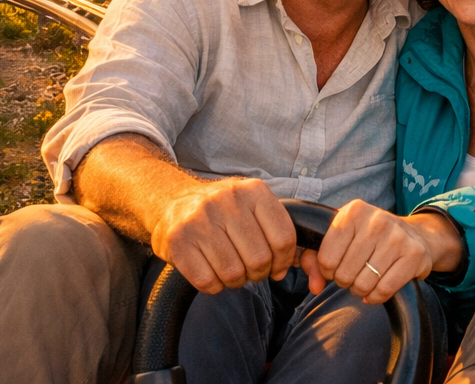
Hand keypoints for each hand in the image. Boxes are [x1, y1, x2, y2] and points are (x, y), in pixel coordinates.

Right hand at [148, 178, 296, 294]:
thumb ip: (280, 233)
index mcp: (252, 190)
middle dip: (257, 273)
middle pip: (259, 259)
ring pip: (233, 273)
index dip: (283, 261)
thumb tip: (303, 266)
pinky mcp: (177, 241)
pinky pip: (207, 281)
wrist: (171, 202)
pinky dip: (213, 285)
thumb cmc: (221, 211)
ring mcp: (200, 220)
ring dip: (234, 281)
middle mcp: (226, 200)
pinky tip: (210, 271)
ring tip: (228, 269)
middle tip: (248, 269)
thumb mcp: (252, 208)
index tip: (275, 266)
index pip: (284, 237)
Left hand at [311, 201, 457, 303]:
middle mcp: (376, 220)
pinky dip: (376, 297)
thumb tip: (314, 286)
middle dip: (345, 281)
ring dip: (360, 290)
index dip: (328, 270)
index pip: (326, 258)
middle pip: (345, 273)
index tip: (336, 267)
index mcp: (354, 211)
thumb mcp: (343, 236)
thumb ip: (316, 258)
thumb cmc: (370, 238)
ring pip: (364, 283)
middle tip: (353, 275)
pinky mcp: (414, 254)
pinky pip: (384, 290)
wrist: (415, 235)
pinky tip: (376, 290)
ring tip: (364, 281)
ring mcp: (397, 236)